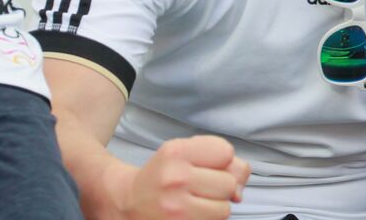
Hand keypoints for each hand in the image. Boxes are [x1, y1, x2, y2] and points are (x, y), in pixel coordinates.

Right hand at [114, 135, 249, 218]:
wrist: (127, 203)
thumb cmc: (165, 174)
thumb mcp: (187, 153)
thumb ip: (223, 161)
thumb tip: (239, 191)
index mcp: (175, 152)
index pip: (226, 152)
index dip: (221, 160)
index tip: (204, 165)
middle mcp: (174, 179)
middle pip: (229, 183)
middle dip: (220, 186)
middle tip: (197, 187)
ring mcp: (174, 208)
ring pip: (224, 208)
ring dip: (215, 207)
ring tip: (194, 202)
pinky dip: (208, 219)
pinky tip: (192, 214)